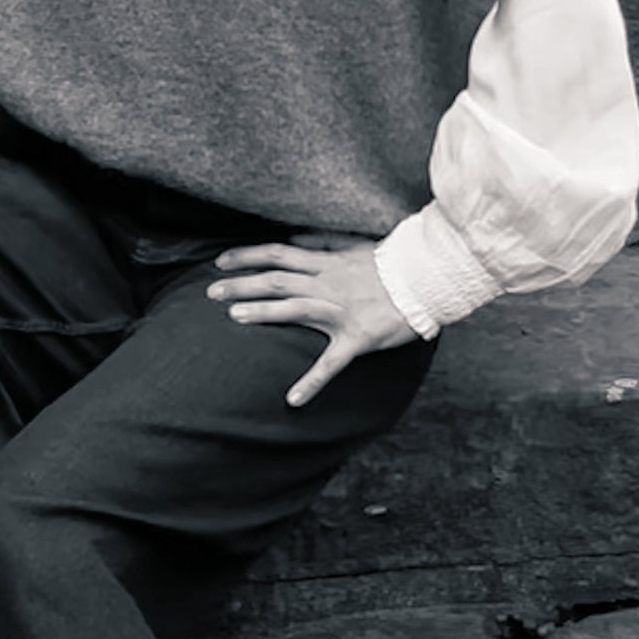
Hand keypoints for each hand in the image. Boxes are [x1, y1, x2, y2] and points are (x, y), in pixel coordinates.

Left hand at [208, 237, 417, 406]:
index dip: (247, 256)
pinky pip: (331, 363)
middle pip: (276, 280)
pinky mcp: (356, 338)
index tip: (220, 261)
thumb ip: (324, 243)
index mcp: (326, 263)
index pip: (278, 254)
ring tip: (233, 317)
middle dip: (241, 284)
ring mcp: (340, 311)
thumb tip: (295, 238)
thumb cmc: (393, 265)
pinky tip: (293, 399)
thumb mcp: (356, 246)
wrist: (428, 279)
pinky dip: (311, 382)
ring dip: (262, 312)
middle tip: (210, 291)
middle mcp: (327, 284)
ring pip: (293, 309)